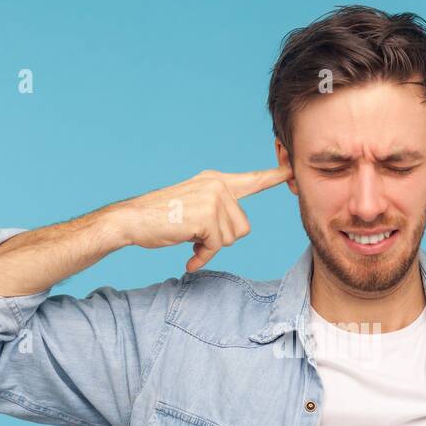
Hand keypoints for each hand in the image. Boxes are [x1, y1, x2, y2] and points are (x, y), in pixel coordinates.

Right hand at [116, 164, 292, 271]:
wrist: (133, 220)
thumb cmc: (161, 218)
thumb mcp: (195, 207)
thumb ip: (218, 213)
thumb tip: (236, 232)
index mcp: (216, 181)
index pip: (252, 180)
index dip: (274, 177)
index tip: (292, 170)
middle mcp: (218, 186)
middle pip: (243, 227)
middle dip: (222, 239)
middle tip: (196, 235)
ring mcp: (213, 199)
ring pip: (232, 238)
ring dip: (210, 247)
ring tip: (189, 238)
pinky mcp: (207, 216)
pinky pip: (217, 246)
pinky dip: (203, 255)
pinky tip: (188, 254)